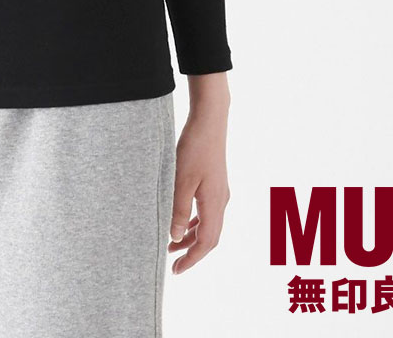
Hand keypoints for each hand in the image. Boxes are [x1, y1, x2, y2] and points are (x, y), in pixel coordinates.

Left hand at [167, 72, 230, 272]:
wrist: (209, 122)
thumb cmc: (195, 148)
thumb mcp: (181, 180)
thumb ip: (178, 209)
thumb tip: (175, 237)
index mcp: (215, 204)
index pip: (207, 242)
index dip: (192, 259)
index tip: (176, 270)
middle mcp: (221, 201)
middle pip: (209, 237)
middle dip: (191, 251)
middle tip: (172, 263)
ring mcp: (219, 192)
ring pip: (207, 224)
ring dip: (190, 236)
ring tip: (171, 243)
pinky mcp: (214, 183)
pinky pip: (206, 211)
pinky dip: (194, 221)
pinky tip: (181, 220)